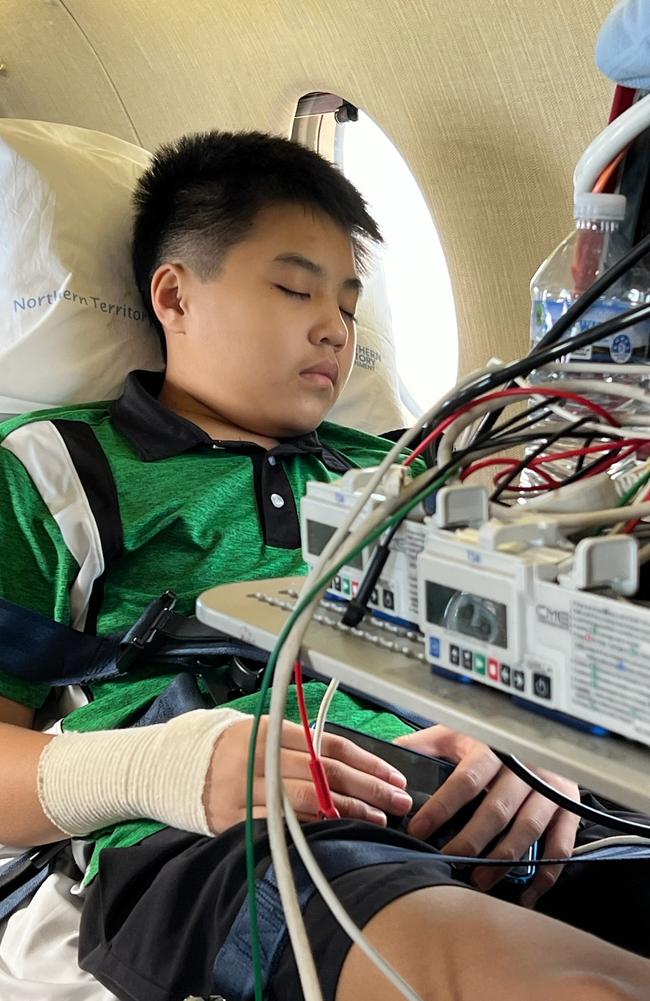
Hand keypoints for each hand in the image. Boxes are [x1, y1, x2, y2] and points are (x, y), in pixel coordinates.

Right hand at [204, 716, 412, 833]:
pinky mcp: (234, 820)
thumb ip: (298, 742)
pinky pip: (281, 826)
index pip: (330, 746)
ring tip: (377, 819)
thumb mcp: (259, 730)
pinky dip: (312, 829)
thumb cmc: (223, 746)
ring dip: (348, 812)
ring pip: (308, 802)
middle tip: (399, 801)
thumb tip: (349, 760)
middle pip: (326, 774)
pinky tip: (336, 833)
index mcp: (270, 730)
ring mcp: (246, 790)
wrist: (169, 765)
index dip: (367, 761)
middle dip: (369, 789)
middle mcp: (260, 758)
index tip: (394, 776)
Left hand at [394, 725, 580, 905]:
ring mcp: (550, 788)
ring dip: (503, 860)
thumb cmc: (495, 736)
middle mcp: (524, 768)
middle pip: (496, 810)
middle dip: (470, 842)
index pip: (465, 780)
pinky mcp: (570, 807)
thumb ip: (428, 742)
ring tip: (479, 880)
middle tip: (449, 862)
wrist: (550, 728)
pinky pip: (560, 846)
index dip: (441, 808)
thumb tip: (394, 750)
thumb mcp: (461, 730)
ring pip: (527, 829)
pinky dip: (545, 873)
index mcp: (493, 748)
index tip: (418, 830)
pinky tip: (525, 893)